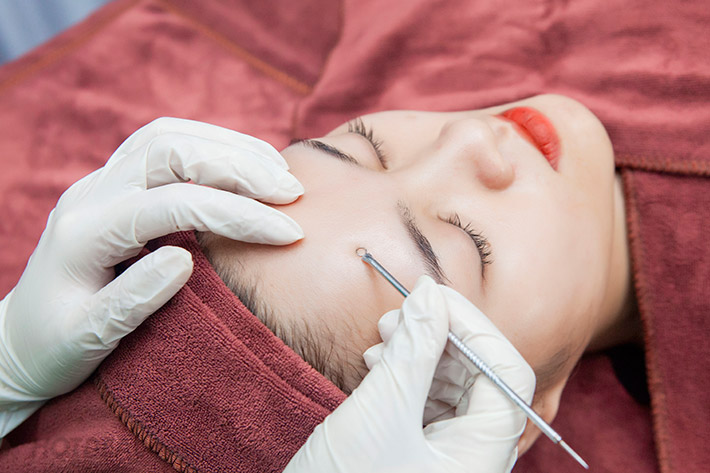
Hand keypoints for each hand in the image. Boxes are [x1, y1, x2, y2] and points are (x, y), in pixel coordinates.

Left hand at [0, 117, 303, 435]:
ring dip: (228, 147)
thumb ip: (133, 299)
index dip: (237, 215)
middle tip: (291, 193)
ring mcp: (101, 182)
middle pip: (170, 150)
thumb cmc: (55, 346)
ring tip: (279, 172)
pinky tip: (245, 165)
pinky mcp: (114, 183)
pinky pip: (163, 144)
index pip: (174, 204)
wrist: (19, 337)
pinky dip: (211, 146)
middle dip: (238, 166)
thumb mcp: (88, 339)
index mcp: (86, 232)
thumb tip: (185, 259)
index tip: (288, 234)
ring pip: (168, 135)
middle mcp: (91, 194)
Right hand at [284, 276, 534, 472]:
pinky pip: (426, 405)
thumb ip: (413, 349)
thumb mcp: (382, 413)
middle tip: (396, 316)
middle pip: (479, 376)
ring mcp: (448, 459)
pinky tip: (377, 365)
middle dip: (440, 337)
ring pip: (451, 387)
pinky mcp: (420, 457)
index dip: (472, 326)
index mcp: (485, 455)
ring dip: (418, 354)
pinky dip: (405, 378)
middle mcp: (475, 457)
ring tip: (380, 341)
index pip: (505, 371)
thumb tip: (430, 294)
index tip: (428, 296)